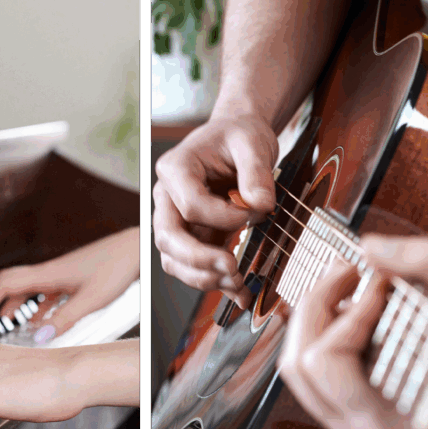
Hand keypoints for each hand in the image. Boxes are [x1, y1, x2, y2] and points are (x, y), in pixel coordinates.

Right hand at [0, 227, 140, 341]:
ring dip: (13, 306)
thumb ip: (64, 320)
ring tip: (8, 325)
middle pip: (8, 285)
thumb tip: (40, 338)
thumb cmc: (116, 266)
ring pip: (26, 290)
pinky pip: (43, 293)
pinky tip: (42, 320)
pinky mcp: (69, 278)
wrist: (132, 249)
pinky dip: (36, 307)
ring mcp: (58, 275)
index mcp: (47, 275)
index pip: (3, 285)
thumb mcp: (90, 299)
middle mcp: (48, 273)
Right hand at [153, 115, 278, 308]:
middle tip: (232, 268)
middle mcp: (167, 197)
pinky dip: (215, 283)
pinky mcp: (194, 235)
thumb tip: (259, 205)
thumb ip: (256, 173)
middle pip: (168, 238)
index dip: (223, 217)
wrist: (237, 137)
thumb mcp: (252, 143)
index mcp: (175, 169)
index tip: (254, 214)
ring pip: (174, 259)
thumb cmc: (239, 135)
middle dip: (199, 259)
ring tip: (238, 283)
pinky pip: (194, 266)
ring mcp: (177, 219)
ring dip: (204, 277)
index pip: (189, 205)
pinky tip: (240, 293)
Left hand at [278, 234, 427, 428]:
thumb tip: (369, 246)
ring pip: (297, 372)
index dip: (347, 309)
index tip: (380, 284)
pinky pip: (316, 380)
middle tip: (350, 272)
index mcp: (383, 424)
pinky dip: (328, 341)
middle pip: (297, 362)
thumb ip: (426, 265)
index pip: (324, 358)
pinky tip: (357, 318)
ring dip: (318, 322)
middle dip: (319, 304)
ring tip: (351, 290)